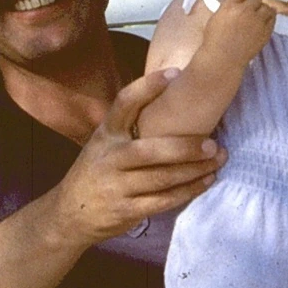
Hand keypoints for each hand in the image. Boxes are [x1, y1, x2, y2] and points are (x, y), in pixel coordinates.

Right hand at [51, 68, 227, 246]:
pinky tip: (206, 181)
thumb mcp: (103, 143)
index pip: (124, 104)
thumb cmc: (96, 172)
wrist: (69, 215)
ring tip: (218, 159)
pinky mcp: (126, 210)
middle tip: (213, 143)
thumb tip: (173, 100)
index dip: (148, 87)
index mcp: (105, 134)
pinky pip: (163, 200)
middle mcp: (110, 158)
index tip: (175, 73)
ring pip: (162, 178)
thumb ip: (129, 127)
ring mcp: (117, 186)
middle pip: (150, 150)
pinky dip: (188, 191)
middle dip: (185, 147)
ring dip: (194, 170)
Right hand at [204, 0, 279, 62]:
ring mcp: (257, 21)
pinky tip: (261, 22)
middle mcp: (245, 10)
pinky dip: (268, 18)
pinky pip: (273, 17)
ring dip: (261, 9)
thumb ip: (228, 5)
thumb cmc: (214, 39)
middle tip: (247, 8)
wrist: (223, 60)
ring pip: (267, 6)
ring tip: (256, 16)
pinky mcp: (266, 32)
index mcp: (230, 5)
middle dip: (252, 1)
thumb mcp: (216, 16)